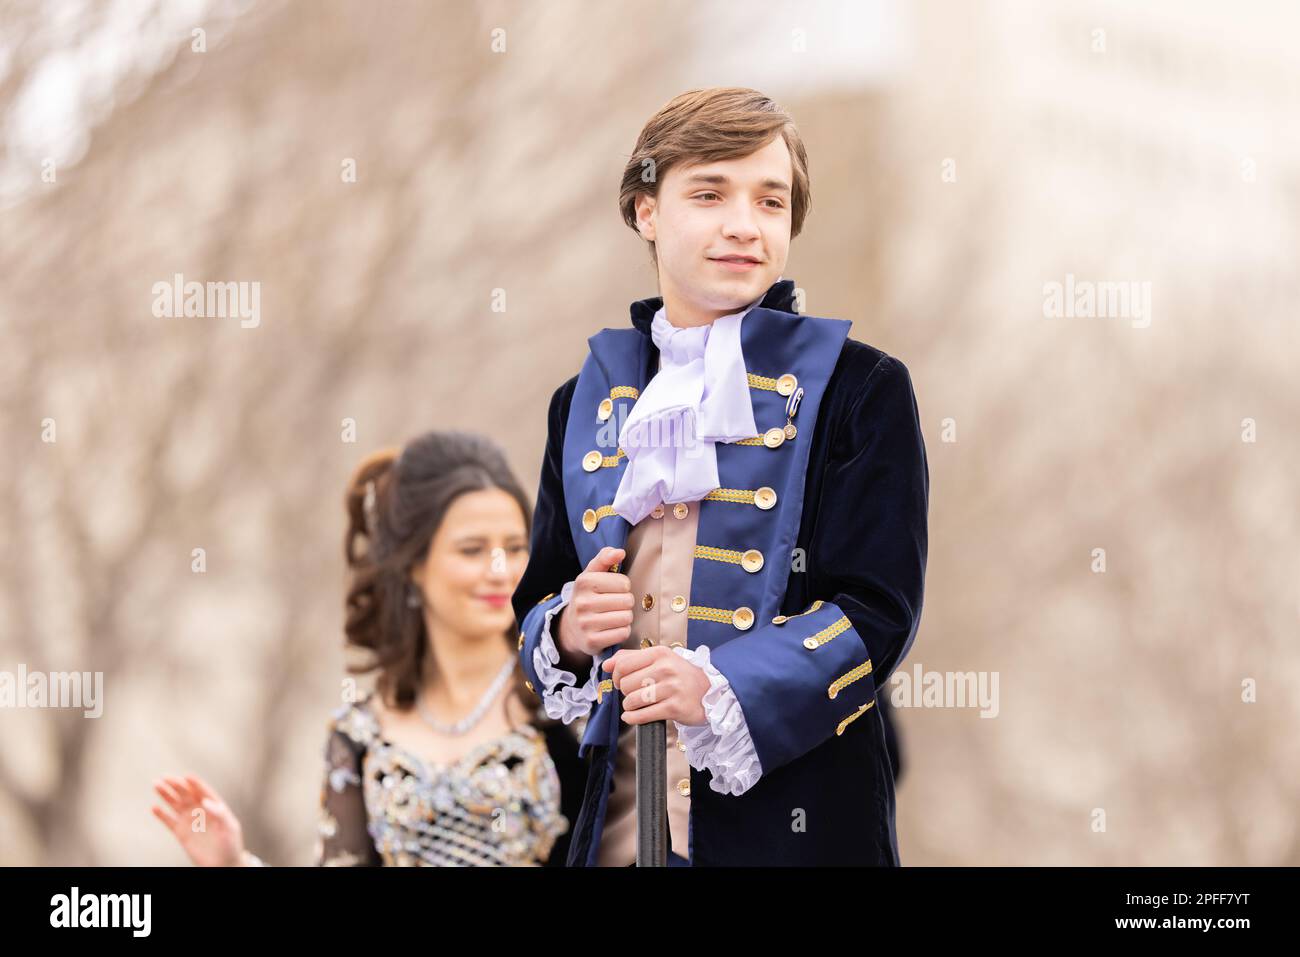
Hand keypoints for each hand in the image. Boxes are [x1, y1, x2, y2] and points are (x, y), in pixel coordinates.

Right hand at [150, 774, 245, 866]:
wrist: (223, 864)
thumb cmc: (231, 845)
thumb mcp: (230, 827)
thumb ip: (219, 813)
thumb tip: (205, 801)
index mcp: (214, 806)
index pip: (203, 791)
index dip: (195, 783)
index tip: (186, 777)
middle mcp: (200, 810)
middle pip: (186, 794)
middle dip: (176, 785)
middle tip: (166, 777)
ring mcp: (189, 821)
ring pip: (175, 804)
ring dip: (166, 794)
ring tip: (156, 784)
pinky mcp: (181, 833)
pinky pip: (169, 821)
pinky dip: (161, 814)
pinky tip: (155, 807)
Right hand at [556, 546, 633, 660]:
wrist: (572, 626)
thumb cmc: (588, 595)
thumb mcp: (592, 573)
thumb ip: (605, 558)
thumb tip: (620, 552)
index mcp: (584, 581)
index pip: (624, 583)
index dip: (623, 587)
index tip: (613, 590)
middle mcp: (582, 602)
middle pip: (627, 601)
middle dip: (626, 603)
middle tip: (615, 604)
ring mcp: (585, 623)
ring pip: (626, 618)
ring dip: (626, 617)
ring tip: (614, 616)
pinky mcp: (592, 641)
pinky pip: (623, 634)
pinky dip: (622, 631)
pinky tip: (612, 628)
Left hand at [604, 645, 709, 725]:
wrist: (710, 691)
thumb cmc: (681, 675)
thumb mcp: (660, 659)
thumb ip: (631, 658)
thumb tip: (606, 664)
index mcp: (660, 653)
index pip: (623, 664)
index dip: (615, 676)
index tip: (619, 682)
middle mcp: (666, 669)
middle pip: (625, 683)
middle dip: (625, 692)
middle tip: (633, 693)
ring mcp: (671, 688)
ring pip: (633, 700)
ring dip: (629, 706)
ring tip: (637, 705)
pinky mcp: (674, 708)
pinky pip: (643, 715)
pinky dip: (633, 718)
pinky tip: (633, 716)